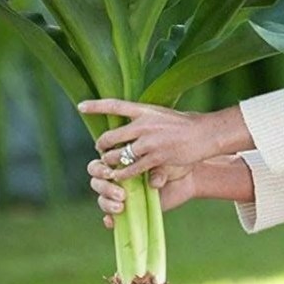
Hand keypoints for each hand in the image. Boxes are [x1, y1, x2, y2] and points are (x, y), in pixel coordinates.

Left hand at [78, 98, 252, 182]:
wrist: (204, 134)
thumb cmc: (184, 124)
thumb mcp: (162, 114)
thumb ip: (145, 118)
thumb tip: (130, 119)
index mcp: (144, 111)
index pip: (114, 105)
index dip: (96, 106)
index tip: (80, 106)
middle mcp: (143, 125)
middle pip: (110, 136)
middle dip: (103, 145)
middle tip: (102, 150)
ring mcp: (149, 142)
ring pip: (118, 155)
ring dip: (111, 162)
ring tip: (110, 165)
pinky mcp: (155, 157)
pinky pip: (131, 169)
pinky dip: (122, 174)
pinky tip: (118, 177)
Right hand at [86, 159, 196, 228]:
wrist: (187, 176)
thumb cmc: (172, 162)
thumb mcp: (163, 161)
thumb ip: (156, 169)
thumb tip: (154, 183)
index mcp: (119, 163)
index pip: (98, 166)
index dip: (99, 169)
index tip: (111, 173)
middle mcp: (118, 179)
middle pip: (96, 183)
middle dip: (104, 188)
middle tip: (121, 193)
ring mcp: (122, 195)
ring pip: (102, 200)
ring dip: (107, 203)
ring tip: (122, 206)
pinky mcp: (129, 210)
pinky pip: (112, 218)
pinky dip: (109, 220)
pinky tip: (111, 221)